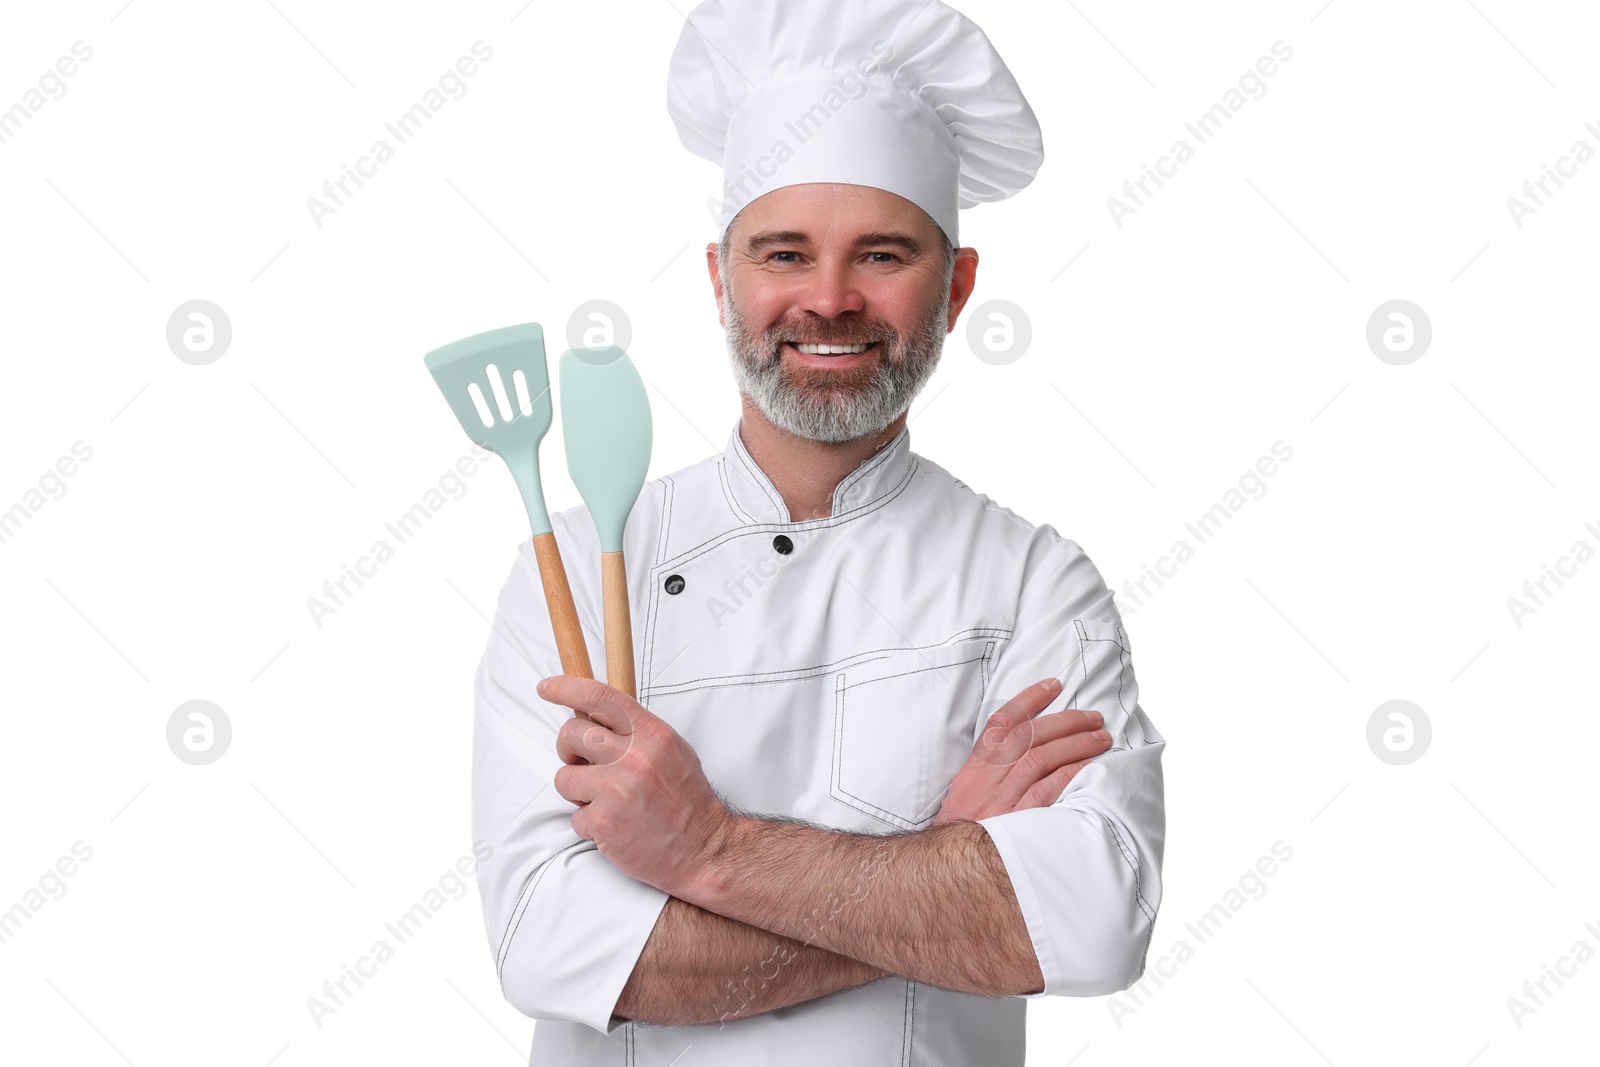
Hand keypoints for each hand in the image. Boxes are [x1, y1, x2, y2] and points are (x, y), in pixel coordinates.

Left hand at [542, 675, 733, 896]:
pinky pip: (574, 816)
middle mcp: (634, 757)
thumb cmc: (687, 801)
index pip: (600, 696)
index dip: (565, 687)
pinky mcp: (604, 821)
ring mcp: (616, 789)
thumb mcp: (672, 751)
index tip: (546, 688)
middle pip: (571, 733)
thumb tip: (596, 717)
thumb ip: (636, 731)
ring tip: (603, 802)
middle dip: (567, 749)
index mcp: (652, 734)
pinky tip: (615, 828)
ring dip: (577, 791)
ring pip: (564, 776)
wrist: (705, 849)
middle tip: (580, 763)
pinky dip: (589, 825)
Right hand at [931, 678, 1111, 826]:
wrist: (949, 869)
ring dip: (1075, 744)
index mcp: (974, 769)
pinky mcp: (1016, 823)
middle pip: (1028, 736)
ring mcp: (1001, 801)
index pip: (1001, 723)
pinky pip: (1046, 791)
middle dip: (1064, 721)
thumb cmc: (965, 831)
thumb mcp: (968, 794)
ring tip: (1101, 737)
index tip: (1054, 685)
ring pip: (1040, 759)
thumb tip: (1029, 746)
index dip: (1029, 699)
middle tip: (1093, 716)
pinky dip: (1069, 774)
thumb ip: (993, 771)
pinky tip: (1089, 766)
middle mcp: (986, 780)